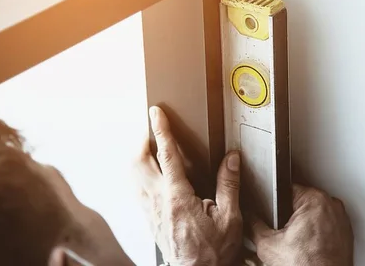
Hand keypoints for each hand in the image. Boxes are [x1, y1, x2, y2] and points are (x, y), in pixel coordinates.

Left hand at [136, 106, 242, 265]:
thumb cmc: (213, 252)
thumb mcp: (230, 218)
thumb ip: (229, 185)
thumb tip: (231, 159)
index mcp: (177, 197)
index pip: (166, 154)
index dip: (161, 129)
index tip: (156, 113)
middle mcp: (158, 201)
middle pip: (139, 160)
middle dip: (143, 140)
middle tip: (152, 128)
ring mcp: (150, 211)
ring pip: (133, 174)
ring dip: (139, 156)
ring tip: (151, 146)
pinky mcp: (149, 219)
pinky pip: (137, 188)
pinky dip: (140, 173)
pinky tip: (151, 174)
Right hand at [250, 184, 353, 265]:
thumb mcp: (267, 244)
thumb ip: (254, 224)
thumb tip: (247, 217)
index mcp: (314, 199)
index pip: (286, 188)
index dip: (274, 202)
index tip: (271, 214)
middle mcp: (331, 204)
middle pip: (301, 200)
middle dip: (289, 214)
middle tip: (283, 232)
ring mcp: (341, 218)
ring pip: (314, 213)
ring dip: (304, 222)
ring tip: (295, 239)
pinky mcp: (345, 232)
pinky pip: (326, 224)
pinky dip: (317, 232)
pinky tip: (307, 245)